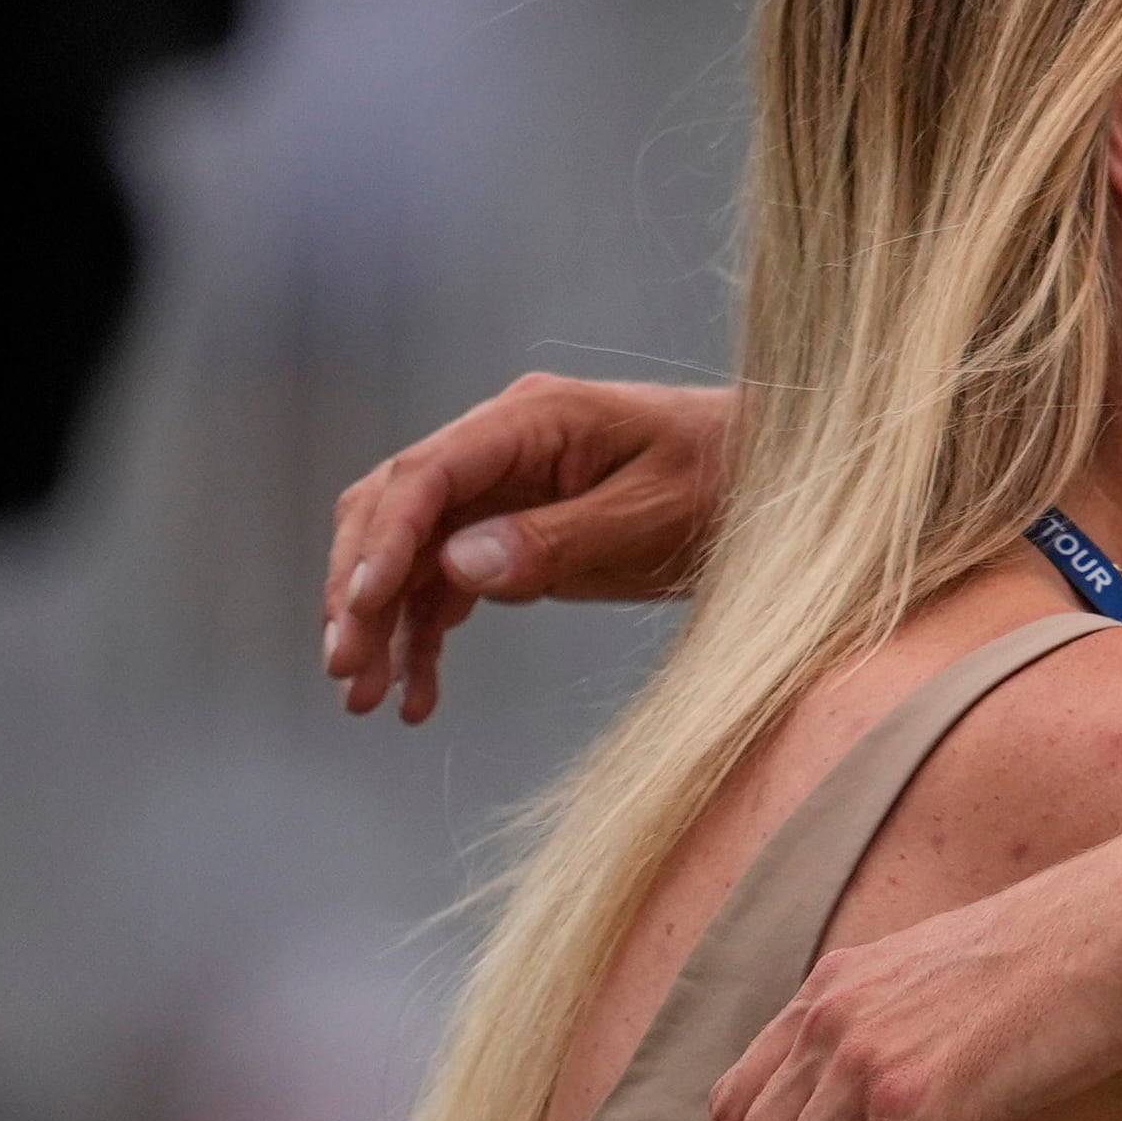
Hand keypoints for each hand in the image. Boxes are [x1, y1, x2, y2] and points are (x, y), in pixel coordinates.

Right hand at [322, 375, 731, 722]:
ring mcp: (502, 489)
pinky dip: (426, 636)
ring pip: (410, 555)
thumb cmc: (728, 480)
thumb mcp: (655, 514)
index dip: (383, 540)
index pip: (427, 474)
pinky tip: (418, 697)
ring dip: (381, 624)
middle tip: (344, 670)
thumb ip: (561, 538)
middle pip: (396, 512)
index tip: (360, 607)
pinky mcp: (514, 532)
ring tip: (366, 701)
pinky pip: (448, 583)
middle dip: (360, 589)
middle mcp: (501, 447)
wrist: (777, 479)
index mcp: (531, 420)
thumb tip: (460, 567)